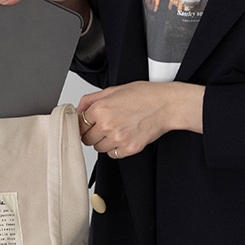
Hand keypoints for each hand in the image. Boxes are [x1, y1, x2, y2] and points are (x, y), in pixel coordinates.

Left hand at [78, 81, 204, 157]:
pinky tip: (124, 136)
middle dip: (93, 133)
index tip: (89, 123)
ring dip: (104, 141)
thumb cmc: (144, 95)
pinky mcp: (128, 149)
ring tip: (117, 129)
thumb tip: (78, 109)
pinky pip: (113, 154)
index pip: (79, 125)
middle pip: (86, 139)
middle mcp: (107, 125)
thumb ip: (91, 99)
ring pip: (98, 148)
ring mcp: (118, 139)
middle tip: (105, 126)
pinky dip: (116, 148)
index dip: (84, 124)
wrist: (167, 105)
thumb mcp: (114, 90)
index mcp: (101, 109)